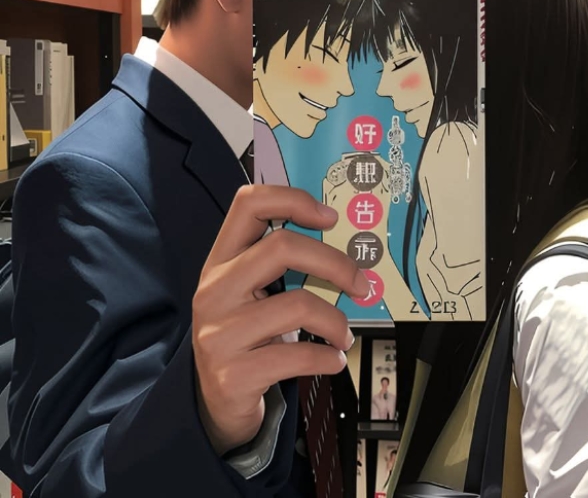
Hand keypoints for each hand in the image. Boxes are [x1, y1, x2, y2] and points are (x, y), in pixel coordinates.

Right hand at [192, 184, 370, 455]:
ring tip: (344, 335)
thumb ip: (280, 265)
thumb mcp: (249, 292)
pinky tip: (332, 361)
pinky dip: (326, 358)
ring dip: (336, 321)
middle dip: (335, 263)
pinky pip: (298, 356)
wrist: (213, 402)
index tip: (330, 217)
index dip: (293, 199)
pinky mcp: (233, 374)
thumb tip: (346, 246)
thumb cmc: (245, 336)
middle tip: (361, 284)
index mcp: (220, 260)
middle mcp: (214, 289)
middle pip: (282, 247)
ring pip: (299, 304)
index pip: (248, 204)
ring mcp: (219, 332)